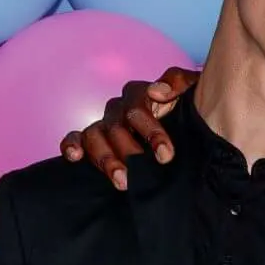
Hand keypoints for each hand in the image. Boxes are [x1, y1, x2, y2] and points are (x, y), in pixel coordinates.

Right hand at [58, 66, 197, 190]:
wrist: (189, 124)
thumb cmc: (189, 107)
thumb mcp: (193, 91)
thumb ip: (178, 82)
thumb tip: (157, 91)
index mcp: (140, 95)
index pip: (138, 108)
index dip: (150, 131)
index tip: (166, 155)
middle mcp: (119, 108)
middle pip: (114, 126)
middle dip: (128, 151)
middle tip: (139, 173)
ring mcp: (105, 124)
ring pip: (94, 136)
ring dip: (105, 159)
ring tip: (121, 181)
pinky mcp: (94, 139)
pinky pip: (75, 138)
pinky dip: (72, 145)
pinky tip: (75, 158)